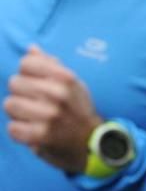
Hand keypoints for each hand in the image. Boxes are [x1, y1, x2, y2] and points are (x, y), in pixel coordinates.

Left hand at [4, 46, 101, 172]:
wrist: (91, 142)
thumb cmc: (78, 109)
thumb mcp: (72, 83)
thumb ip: (51, 65)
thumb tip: (31, 49)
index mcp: (66, 78)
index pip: (26, 63)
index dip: (26, 72)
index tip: (33, 81)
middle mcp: (58, 94)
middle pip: (14, 83)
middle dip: (21, 92)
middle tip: (33, 102)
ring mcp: (49, 116)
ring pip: (10, 104)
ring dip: (17, 112)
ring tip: (31, 116)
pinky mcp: (40, 136)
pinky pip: (12, 127)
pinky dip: (19, 130)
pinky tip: (30, 129)